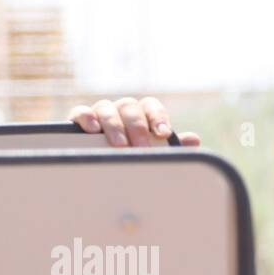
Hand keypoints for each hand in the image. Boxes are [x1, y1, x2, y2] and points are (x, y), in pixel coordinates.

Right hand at [68, 96, 200, 147]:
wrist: (104, 167)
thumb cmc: (135, 158)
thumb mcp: (154, 154)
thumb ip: (172, 147)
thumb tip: (193, 140)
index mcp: (142, 114)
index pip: (152, 106)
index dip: (158, 118)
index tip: (163, 134)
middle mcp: (122, 110)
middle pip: (130, 107)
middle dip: (138, 128)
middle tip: (142, 148)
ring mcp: (101, 113)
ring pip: (107, 108)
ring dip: (114, 126)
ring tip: (120, 145)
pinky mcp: (80, 120)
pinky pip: (82, 112)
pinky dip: (87, 117)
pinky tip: (93, 130)